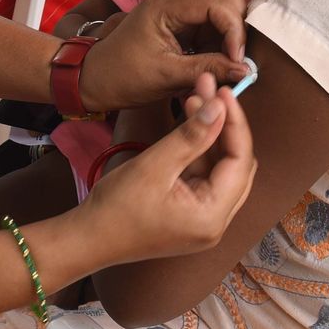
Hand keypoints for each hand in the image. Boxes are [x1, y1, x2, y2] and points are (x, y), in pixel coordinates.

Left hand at [79, 0, 250, 111]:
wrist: (94, 78)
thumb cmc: (123, 76)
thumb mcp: (166, 77)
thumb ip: (207, 69)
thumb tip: (245, 69)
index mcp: (165, 5)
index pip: (216, 1)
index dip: (234, 29)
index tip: (237, 58)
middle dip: (236, 19)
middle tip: (236, 52)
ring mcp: (177, 6)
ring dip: (230, 25)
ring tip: (227, 56)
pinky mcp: (180, 20)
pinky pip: (210, 17)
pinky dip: (221, 34)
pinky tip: (218, 56)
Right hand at [79, 74, 254, 263]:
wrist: (88, 238)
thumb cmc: (116, 208)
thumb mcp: (154, 166)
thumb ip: (190, 136)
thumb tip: (220, 108)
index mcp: (212, 216)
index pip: (240, 161)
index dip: (235, 123)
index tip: (224, 92)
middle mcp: (215, 221)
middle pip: (235, 165)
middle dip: (224, 125)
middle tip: (211, 90)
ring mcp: (203, 219)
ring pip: (219, 167)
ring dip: (211, 134)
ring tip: (197, 97)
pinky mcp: (190, 214)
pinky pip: (204, 175)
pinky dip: (198, 149)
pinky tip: (189, 122)